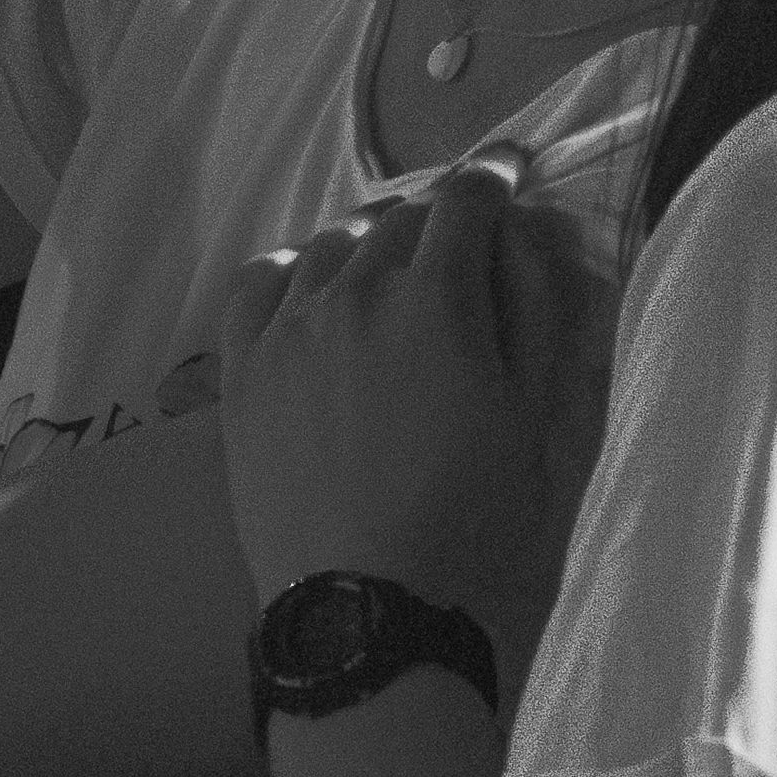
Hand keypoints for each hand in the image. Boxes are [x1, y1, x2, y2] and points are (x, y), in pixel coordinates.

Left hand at [213, 152, 620, 686]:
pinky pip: (260, 284)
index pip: (468, 202)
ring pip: (332, 245)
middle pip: (401, 219)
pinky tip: (311, 285)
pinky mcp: (242, 372)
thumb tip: (525, 242)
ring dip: (371, 241)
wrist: (367, 607)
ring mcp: (289, 331)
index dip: (496, 176)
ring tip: (389, 268)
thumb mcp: (533, 420)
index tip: (509, 169)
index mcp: (439, 302)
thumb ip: (533, 317)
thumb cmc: (471, 523)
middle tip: (460, 241)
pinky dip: (293, 269)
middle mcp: (356, 295)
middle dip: (439, 218)